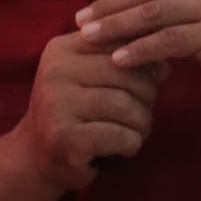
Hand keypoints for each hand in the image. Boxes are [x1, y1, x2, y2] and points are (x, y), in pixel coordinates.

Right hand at [10, 28, 169, 191]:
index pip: (119, 43)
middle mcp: (55, 71)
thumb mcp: (89, 76)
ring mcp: (57, 104)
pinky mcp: (66, 138)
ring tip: (136, 132)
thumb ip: (120, 61)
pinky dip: (132, 144)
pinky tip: (124, 149)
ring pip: (126, 105)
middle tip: (143, 113)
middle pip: (126, 74)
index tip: (154, 79)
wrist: (34, 157)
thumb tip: (166, 62)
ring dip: (142, 123)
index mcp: (61, 49)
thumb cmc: (73, 112)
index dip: (146, 62)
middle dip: (147, 96)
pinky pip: (121, 135)